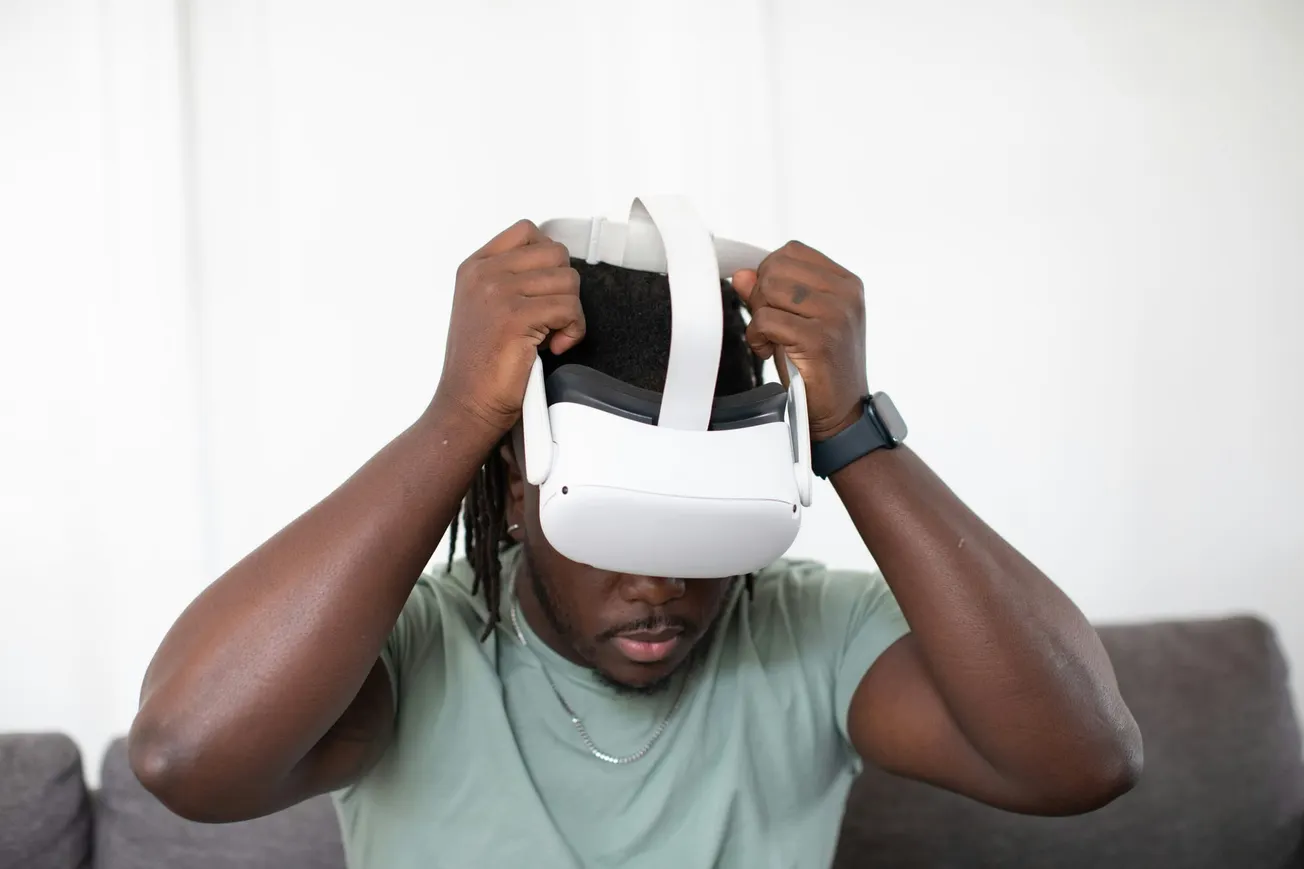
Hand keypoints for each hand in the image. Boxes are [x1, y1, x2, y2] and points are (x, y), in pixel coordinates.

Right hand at [433, 219, 583, 435]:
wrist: (466, 404)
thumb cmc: (479, 365)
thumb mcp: (484, 307)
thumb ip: (510, 280)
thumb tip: (554, 268)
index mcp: (475, 267)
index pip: (527, 231)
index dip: (548, 260)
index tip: (546, 290)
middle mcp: (484, 274)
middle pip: (555, 253)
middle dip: (564, 287)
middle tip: (551, 317)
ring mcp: (498, 292)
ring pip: (568, 280)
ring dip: (571, 312)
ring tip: (552, 335)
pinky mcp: (516, 317)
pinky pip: (569, 308)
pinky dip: (573, 330)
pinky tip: (554, 347)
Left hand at [732, 241, 868, 440]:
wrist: (841, 414)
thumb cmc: (819, 369)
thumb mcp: (797, 322)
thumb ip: (772, 294)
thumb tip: (743, 274)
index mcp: (846, 283)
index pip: (792, 252)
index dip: (770, 274)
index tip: (773, 303)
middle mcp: (846, 294)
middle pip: (776, 267)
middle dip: (761, 296)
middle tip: (770, 325)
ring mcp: (835, 315)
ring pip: (769, 289)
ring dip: (759, 317)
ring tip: (771, 340)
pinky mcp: (819, 339)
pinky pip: (766, 320)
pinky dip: (757, 337)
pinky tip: (768, 352)